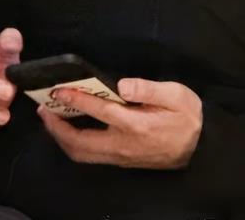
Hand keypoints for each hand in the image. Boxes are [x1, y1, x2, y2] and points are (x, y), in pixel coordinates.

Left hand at [38, 77, 201, 168]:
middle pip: (80, 142)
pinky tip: (67, 127)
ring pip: (82, 153)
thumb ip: (148, 89)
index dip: (76, 99)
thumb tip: (122, 85)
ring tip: (49, 116)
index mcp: (136, 126)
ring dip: (61, 136)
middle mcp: (124, 145)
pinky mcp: (120, 160)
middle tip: (43, 107)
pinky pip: (89, 155)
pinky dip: (72, 142)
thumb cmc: (187, 117)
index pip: (99, 112)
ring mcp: (120, 156)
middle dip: (57, 126)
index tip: (59, 88)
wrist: (201, 149)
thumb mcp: (176, 96)